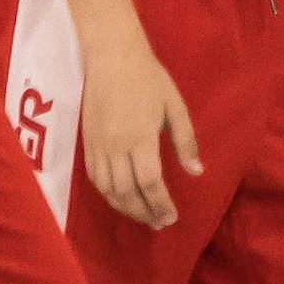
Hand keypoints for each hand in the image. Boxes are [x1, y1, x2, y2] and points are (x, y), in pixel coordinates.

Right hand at [80, 35, 199, 227]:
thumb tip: (197, 172)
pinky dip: (108, 195)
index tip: (171, 217)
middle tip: (159, 224)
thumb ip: (186, 142)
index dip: (161, 204)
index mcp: (141, 139)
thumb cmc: (150, 80)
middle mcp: (116, 148)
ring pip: (108, 190)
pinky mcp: (87, 145)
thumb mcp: (176, 107)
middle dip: (144, 212)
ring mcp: (98, 148)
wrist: (112, 59)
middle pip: (127, 192)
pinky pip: (95, 179)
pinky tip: (120, 199)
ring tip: (143, 216)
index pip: (150, 183)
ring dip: (125, 208)